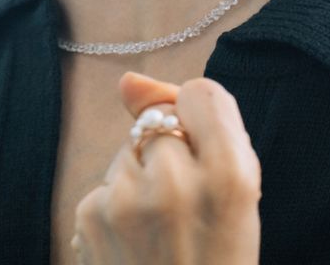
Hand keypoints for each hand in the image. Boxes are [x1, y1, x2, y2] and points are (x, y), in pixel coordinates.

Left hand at [70, 71, 262, 264]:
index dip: (203, 123)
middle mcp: (175, 180)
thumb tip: (128, 81)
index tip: (207, 160)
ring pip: (128, 153)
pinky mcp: (89, 216)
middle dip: (168, 153)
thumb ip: (201, 127)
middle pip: (159, 122)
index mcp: (230, 176)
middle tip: (184, 210)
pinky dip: (117, 208)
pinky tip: (135, 247)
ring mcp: (126, 199)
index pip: (202, 93)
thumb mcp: (239, 199)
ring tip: (160, 234)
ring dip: (140, 180)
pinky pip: (105, 186)